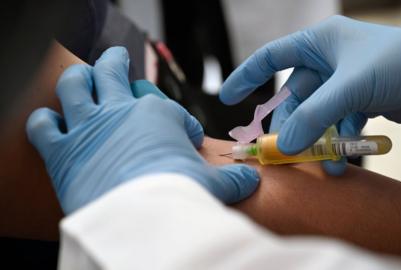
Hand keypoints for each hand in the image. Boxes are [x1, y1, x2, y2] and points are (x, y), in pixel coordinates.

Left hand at [26, 47, 258, 213]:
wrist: (145, 221)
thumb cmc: (180, 196)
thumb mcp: (213, 184)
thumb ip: (231, 179)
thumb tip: (250, 180)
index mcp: (158, 115)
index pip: (165, 106)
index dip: (177, 120)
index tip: (185, 137)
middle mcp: (121, 111)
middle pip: (112, 71)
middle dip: (115, 62)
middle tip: (117, 59)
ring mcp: (89, 127)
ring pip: (74, 84)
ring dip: (78, 78)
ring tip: (83, 78)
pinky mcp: (62, 152)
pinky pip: (43, 125)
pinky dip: (45, 122)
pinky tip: (52, 124)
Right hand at [220, 15, 400, 174]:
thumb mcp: (352, 87)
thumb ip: (314, 116)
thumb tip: (283, 144)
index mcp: (320, 43)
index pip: (272, 57)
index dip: (247, 76)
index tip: (227, 97)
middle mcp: (329, 61)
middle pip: (295, 97)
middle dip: (290, 125)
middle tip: (282, 152)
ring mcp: (345, 83)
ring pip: (317, 116)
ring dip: (317, 140)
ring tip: (320, 164)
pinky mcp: (362, 102)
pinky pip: (339, 124)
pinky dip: (339, 142)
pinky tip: (342, 159)